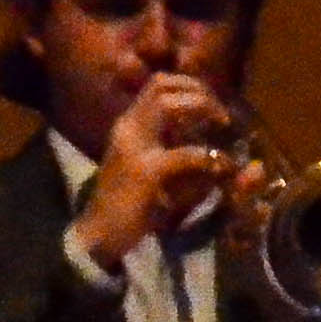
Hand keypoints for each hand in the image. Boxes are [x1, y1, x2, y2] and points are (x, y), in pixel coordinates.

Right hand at [69, 74, 241, 268]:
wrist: (98, 236)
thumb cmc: (127, 206)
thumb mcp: (149, 169)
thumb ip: (171, 150)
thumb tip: (207, 140)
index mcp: (127, 126)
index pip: (156, 84)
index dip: (188, 85)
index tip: (211, 103)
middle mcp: (127, 129)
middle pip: (162, 85)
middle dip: (198, 92)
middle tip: (221, 115)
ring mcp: (133, 148)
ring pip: (168, 105)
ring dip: (201, 108)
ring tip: (222, 126)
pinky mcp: (144, 173)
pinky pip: (184, 154)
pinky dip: (208, 156)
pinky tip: (221, 166)